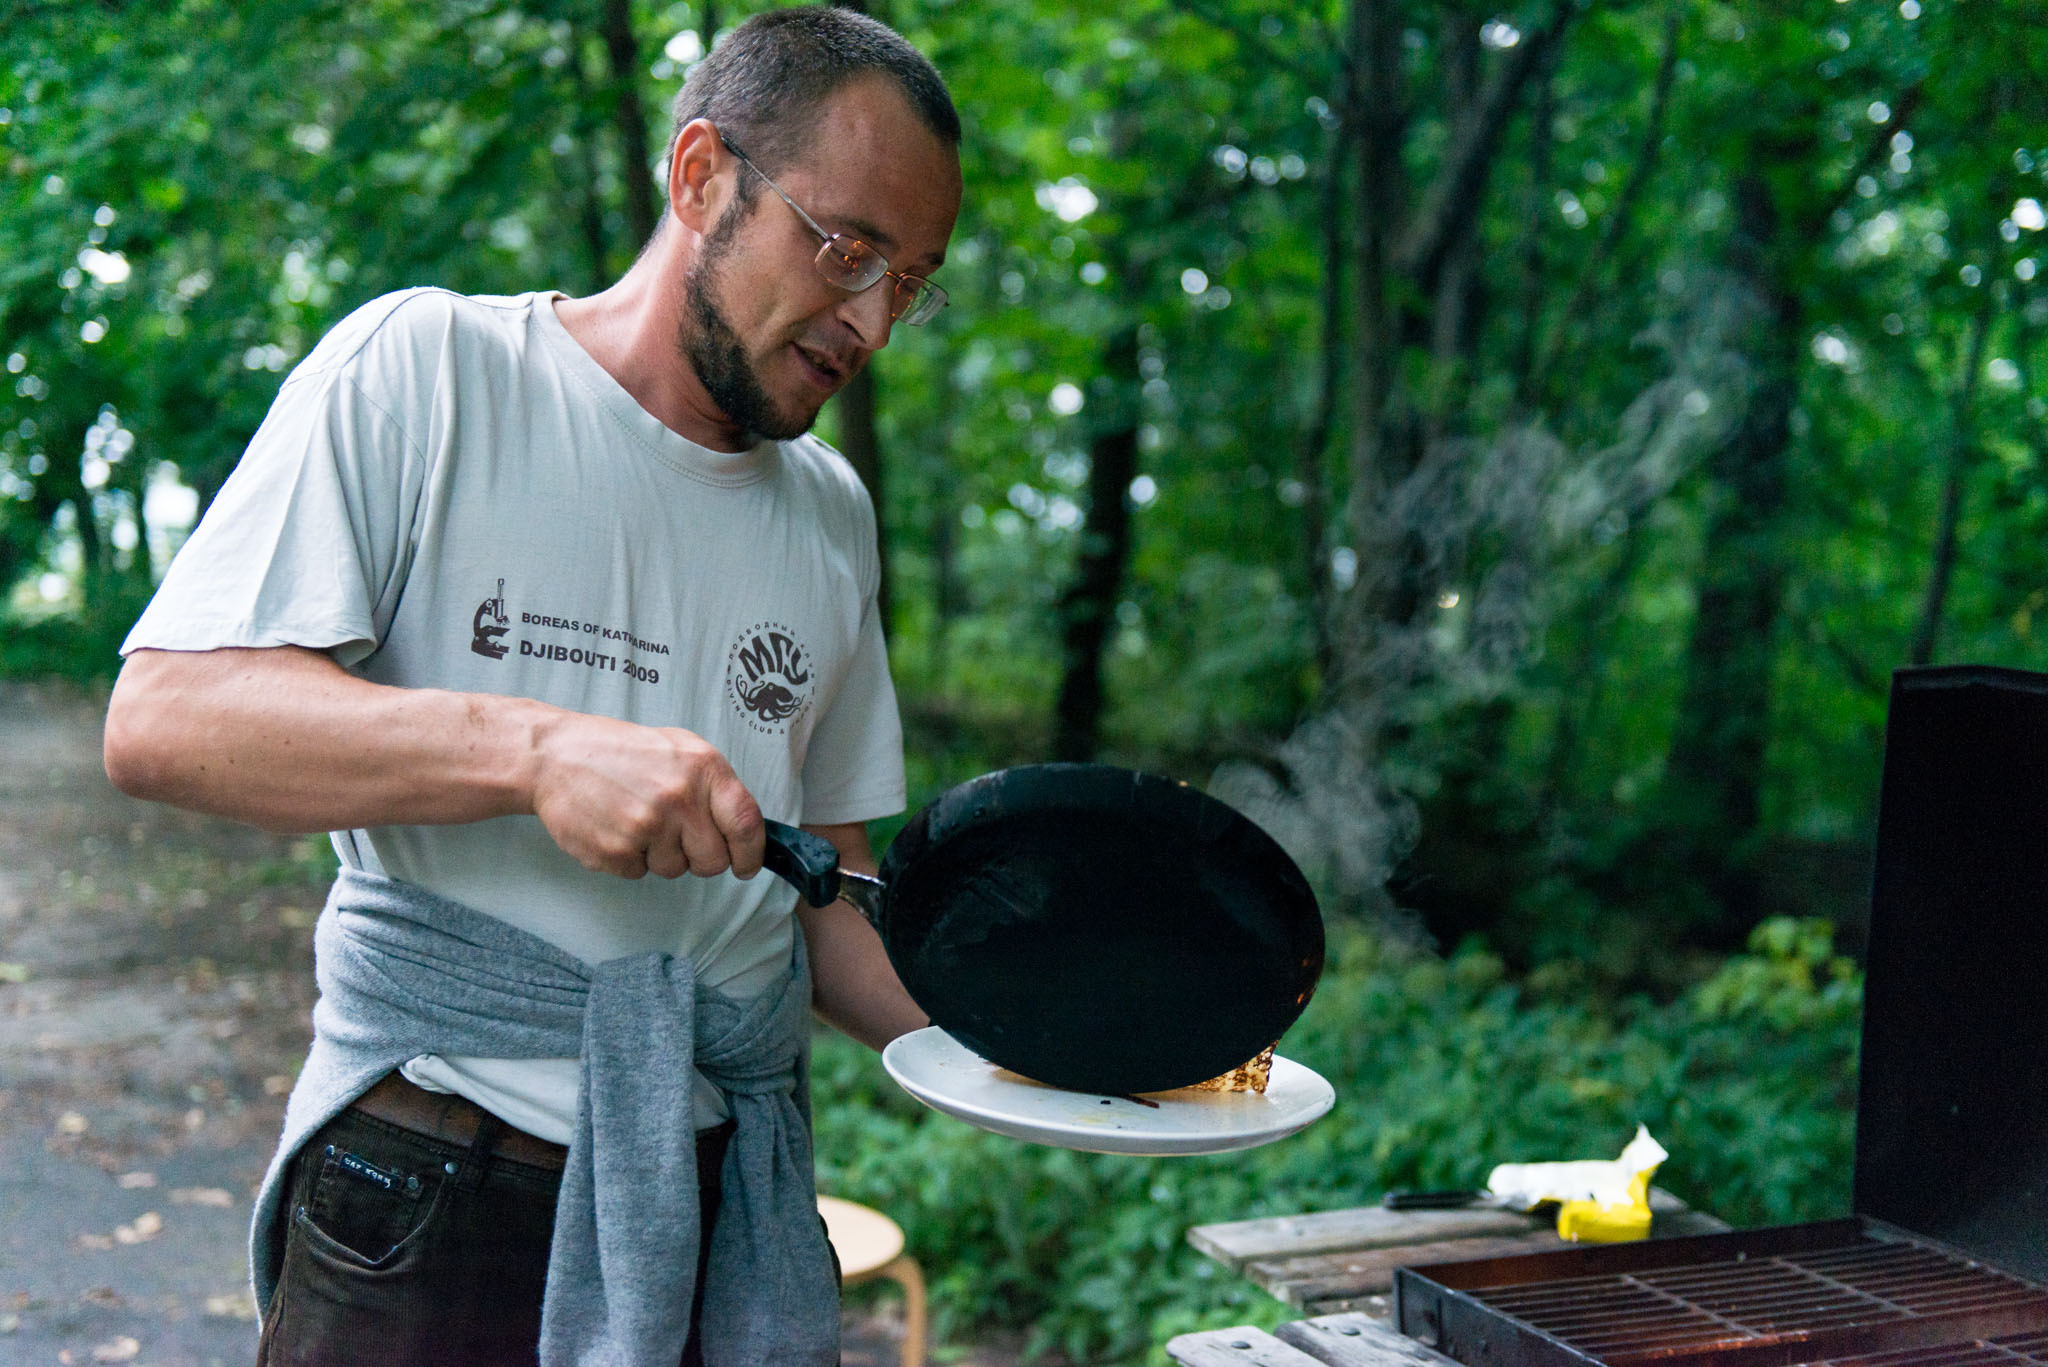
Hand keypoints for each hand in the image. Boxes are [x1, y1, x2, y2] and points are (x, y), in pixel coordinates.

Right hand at [528, 712, 763, 879]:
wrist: (555, 756)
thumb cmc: (620, 752)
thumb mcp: (679, 749)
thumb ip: (714, 786)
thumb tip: (745, 829)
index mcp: (702, 768)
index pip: (746, 823)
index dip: (752, 853)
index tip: (747, 865)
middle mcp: (679, 798)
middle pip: (713, 861)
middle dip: (699, 857)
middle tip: (675, 834)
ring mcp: (646, 826)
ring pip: (675, 870)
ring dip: (660, 855)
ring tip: (637, 819)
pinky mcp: (615, 851)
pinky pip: (639, 874)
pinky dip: (629, 858)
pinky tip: (615, 827)